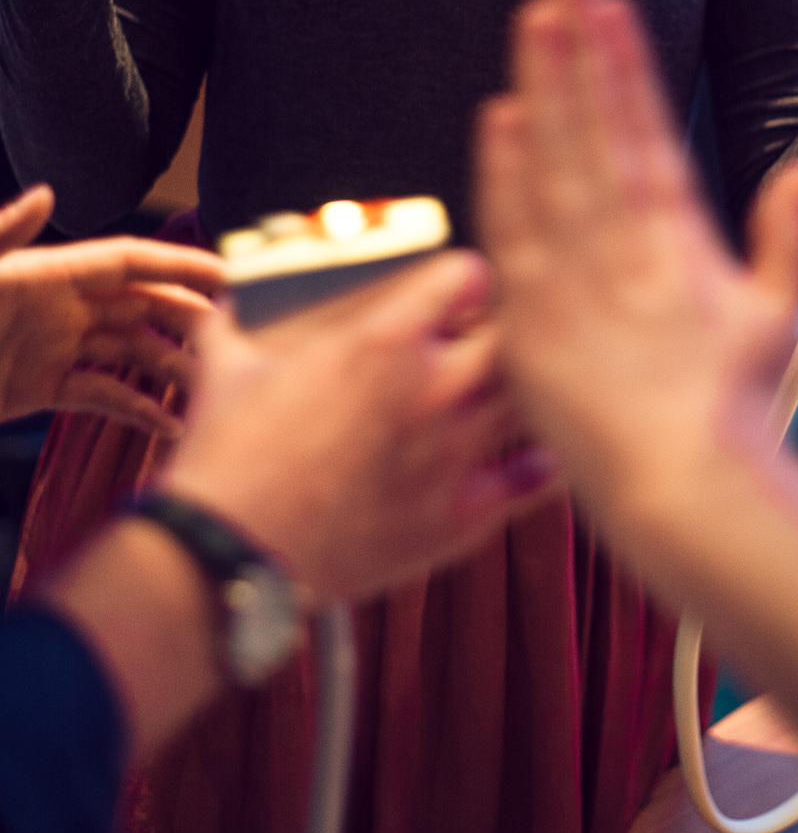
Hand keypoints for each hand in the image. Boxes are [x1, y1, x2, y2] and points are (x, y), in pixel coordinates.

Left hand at [0, 189, 225, 433]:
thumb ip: (4, 237)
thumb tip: (47, 193)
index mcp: (47, 273)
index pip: (130, 261)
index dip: (180, 264)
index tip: (230, 274)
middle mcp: (59, 306)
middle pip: (143, 304)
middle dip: (192, 316)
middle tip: (244, 336)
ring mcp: (54, 347)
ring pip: (131, 350)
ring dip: (173, 365)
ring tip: (216, 388)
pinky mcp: (42, 389)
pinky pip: (101, 394)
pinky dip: (137, 407)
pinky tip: (170, 423)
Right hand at [163, 250, 558, 604]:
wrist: (227, 556)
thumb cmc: (224, 459)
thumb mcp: (226, 369)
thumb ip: (238, 324)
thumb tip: (228, 303)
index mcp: (382, 342)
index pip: (469, 276)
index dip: (466, 279)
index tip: (459, 291)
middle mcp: (432, 390)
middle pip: (515, 334)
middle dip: (503, 331)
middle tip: (485, 341)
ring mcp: (454, 455)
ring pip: (529, 400)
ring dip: (519, 392)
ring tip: (504, 393)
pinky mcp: (461, 517)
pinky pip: (533, 479)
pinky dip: (537, 464)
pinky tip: (531, 457)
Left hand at [476, 0, 797, 525]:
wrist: (684, 480)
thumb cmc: (732, 407)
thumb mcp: (779, 312)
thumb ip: (789, 235)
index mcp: (681, 233)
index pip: (648, 123)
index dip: (626, 58)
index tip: (611, 2)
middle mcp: (626, 241)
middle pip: (594, 121)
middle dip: (580, 44)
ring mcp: (576, 274)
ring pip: (551, 158)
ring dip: (541, 84)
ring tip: (531, 17)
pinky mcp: (531, 315)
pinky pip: (512, 229)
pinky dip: (502, 170)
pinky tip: (497, 114)